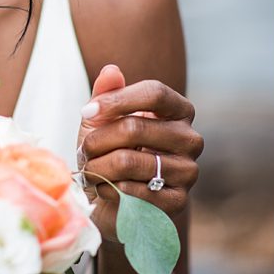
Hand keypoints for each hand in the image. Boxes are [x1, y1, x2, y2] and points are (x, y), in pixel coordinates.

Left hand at [77, 63, 201, 239]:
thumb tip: (111, 70)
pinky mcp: (177, 201)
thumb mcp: (102, 121)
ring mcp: (188, 171)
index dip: (117, 100)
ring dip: (97, 168)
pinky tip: (107, 190)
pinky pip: (132, 191)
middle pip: (135, 127)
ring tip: (91, 171)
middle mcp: (191, 139)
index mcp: (179, 112)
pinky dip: (109, 190)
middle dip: (96, 141)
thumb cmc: (109, 153)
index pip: (155, 93)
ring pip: (128, 161)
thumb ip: (106, 94)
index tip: (86, 112)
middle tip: (83, 151)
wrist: (115, 202)